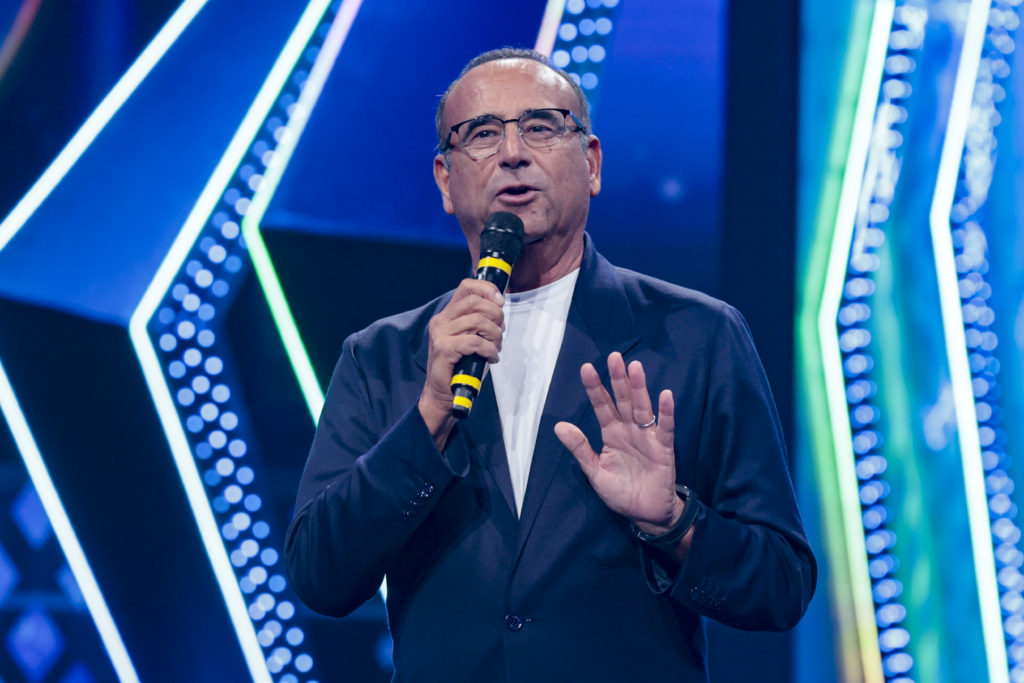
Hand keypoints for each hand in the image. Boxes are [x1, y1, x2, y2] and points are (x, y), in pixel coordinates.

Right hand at [419, 278, 504, 447]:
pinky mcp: (444, 348)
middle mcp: (441, 321)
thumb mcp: (473, 338)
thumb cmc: (461, 367)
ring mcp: (440, 334)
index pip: (466, 287)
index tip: (500, 301)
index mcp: (448, 315)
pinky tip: (491, 358)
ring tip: (496, 347)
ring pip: (477, 321)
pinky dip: (489, 349)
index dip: (487, 289)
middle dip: (496, 315)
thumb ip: (483, 322)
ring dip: (495, 335)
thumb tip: (500, 309)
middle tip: (500, 332)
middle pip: (475, 302)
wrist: (443, 394)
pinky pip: (475, 342)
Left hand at [554, 352, 684, 534]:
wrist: (645, 514)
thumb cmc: (620, 492)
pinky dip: (665, 413)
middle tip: (614, 356)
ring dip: (639, 388)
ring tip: (635, 368)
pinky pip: (665, 428)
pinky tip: (665, 396)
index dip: (595, 388)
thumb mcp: (595, 472)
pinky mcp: (663, 448)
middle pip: (622, 400)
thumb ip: (580, 449)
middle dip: (618, 379)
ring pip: (642, 408)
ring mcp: (647, 437)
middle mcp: (629, 430)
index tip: (586, 368)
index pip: (602, 406)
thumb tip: (559, 426)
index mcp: (611, 433)